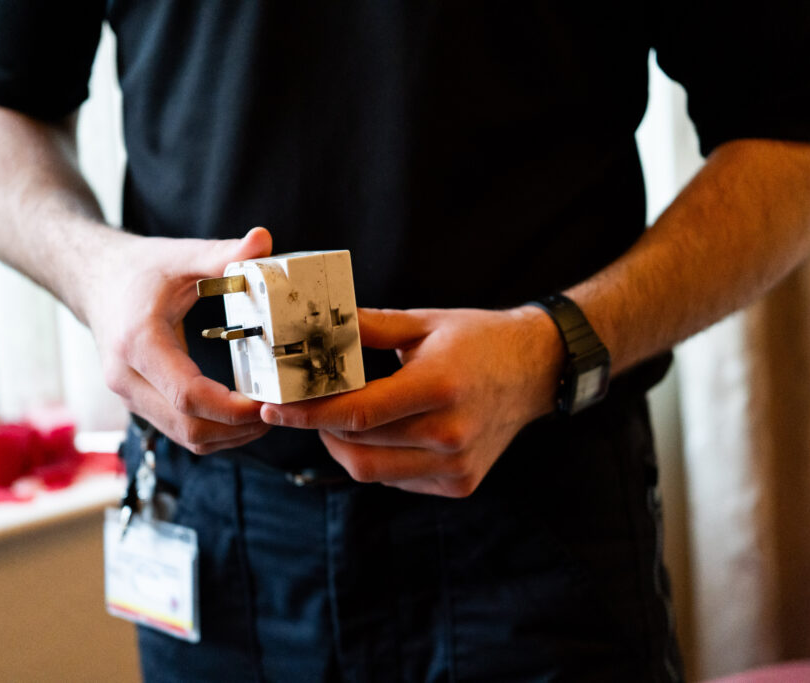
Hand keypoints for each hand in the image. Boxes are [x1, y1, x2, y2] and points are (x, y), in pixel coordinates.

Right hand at [86, 227, 274, 453]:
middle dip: (238, 428)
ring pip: (184, 436)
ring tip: (266, 417)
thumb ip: (222, 252)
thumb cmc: (138, 268)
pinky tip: (242, 415)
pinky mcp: (139, 401)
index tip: (268, 402)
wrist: (94, 280)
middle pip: (188, 426)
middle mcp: (126, 377)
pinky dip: (214, 431)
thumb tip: (263, 239)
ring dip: (229, 435)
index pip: (188, 396)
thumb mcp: (180, 256)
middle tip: (278, 412)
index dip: (232, 408)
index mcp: (138, 343)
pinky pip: (179, 430)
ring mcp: (129, 394)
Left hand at [261, 306, 563, 496]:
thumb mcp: (423, 323)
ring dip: (345, 447)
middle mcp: (450, 434)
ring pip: (373, 471)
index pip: (357, 413)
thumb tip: (313, 324)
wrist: (536, 370)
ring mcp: (456, 466)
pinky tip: (382, 432)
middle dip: (320, 428)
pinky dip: (376, 459)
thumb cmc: (478, 341)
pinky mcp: (460, 483)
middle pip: (358, 447)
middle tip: (304, 406)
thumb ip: (366, 327)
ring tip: (340, 419)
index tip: (273, 407)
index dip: (307, 413)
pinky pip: (396, 479)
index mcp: (439, 387)